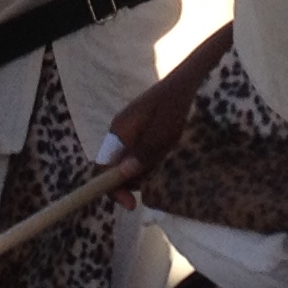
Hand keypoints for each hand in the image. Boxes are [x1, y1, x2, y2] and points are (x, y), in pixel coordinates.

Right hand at [107, 71, 202, 186]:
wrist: (184, 83)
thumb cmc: (173, 106)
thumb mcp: (162, 133)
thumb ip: (143, 154)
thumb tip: (123, 175)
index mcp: (119, 132)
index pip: (104, 167)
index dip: (112, 189)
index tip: (130, 204)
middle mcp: (118, 133)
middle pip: (114, 168)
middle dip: (131, 181)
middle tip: (153, 184)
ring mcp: (128, 132)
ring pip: (128, 162)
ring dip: (143, 170)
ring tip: (163, 160)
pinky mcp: (138, 131)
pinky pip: (137, 153)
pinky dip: (149, 160)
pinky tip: (164, 151)